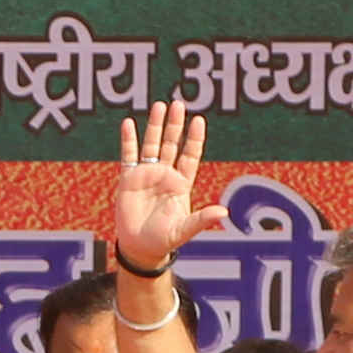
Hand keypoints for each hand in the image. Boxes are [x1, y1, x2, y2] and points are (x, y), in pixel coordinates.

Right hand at [113, 99, 229, 268]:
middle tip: (178, 104)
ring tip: (159, 106)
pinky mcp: (129, 180)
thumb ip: (202, 219)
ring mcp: (146, 175)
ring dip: (155, 126)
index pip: (190, 156)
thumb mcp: (185, 230)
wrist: (139, 248)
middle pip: (171, 144)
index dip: (194, 139)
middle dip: (175, 125)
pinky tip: (128, 123)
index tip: (198, 121)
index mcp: (180, 184)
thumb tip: (224, 213)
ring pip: (151, 145)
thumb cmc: (163, 240)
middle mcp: (164, 175)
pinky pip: (128, 156)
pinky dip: (128, 140)